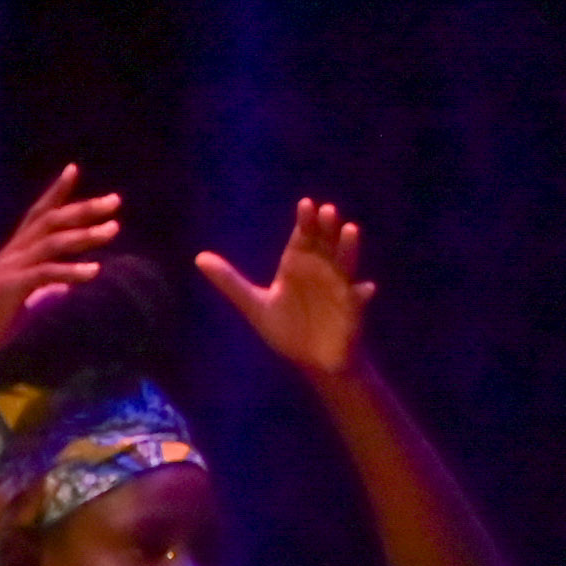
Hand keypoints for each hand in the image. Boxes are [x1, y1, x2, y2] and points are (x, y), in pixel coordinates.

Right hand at [0, 165, 123, 366]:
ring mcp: (11, 268)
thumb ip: (43, 293)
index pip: (37, 214)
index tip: (74, 168)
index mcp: (13, 253)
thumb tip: (64, 290)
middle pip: (52, 220)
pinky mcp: (11, 287)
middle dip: (84, 208)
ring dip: (85, 234)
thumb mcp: (20, 304)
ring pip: (53, 241)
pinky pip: (46, 273)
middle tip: (115, 201)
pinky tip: (93, 271)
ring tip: (113, 230)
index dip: (55, 191)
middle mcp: (13, 253)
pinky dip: (72, 271)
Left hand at [199, 199, 374, 379]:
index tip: (306, 204)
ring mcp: (338, 288)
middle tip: (327, 210)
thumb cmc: (286, 328)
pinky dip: (362, 294)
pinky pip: (358, 299)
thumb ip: (229, 281)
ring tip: (351, 230)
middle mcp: (321, 270)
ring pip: (345, 263)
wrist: (311, 360)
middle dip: (327, 228)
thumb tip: (199, 258)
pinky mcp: (351, 310)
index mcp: (298, 265)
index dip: (305, 222)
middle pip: (325, 244)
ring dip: (348, 248)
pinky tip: (366, 289)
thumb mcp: (254, 305)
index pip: (303, 238)